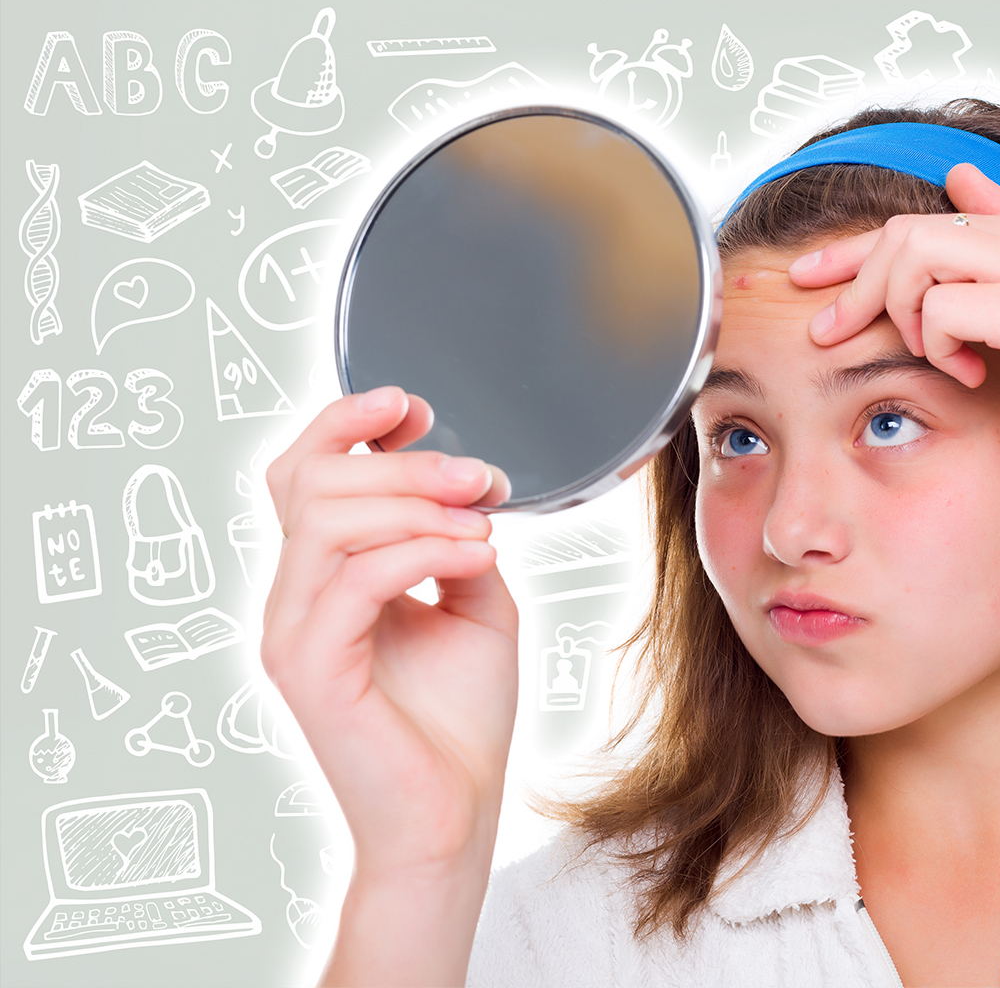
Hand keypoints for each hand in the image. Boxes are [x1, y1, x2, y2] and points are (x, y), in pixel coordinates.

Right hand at [262, 387, 516, 983]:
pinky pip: (354, 579)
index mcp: (325, 577)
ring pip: (328, 520)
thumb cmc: (459, 722)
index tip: (414, 407)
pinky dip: (422, 551)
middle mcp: (296, 598)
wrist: (455, 814)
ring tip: (482, 524)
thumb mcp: (476, 605)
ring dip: (417, 504)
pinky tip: (475, 557)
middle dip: (404, 463)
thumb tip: (466, 492)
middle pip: (314, 481)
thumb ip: (457, 542)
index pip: (303, 473)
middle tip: (479, 477)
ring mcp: (294, 632)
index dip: (346, 423)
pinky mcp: (309, 669)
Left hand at [787, 164, 999, 572]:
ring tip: (931, 359)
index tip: (806, 279)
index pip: (922, 216)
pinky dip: (937, 347)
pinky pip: (941, 308)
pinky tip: (969, 377)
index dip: (852, 246)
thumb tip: (957, 183)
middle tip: (829, 335)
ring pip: (913, 257)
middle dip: (852, 282)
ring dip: (900, 315)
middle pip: (904, 231)